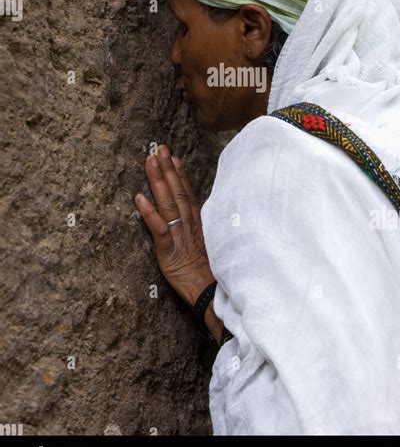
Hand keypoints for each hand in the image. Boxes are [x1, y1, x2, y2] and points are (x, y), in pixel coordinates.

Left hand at [134, 146, 215, 308]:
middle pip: (178, 193)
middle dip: (168, 169)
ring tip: (150, 161)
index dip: (180, 175)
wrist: (214, 298)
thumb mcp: (208, 253)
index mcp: (199, 227)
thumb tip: (197, 223)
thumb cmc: (212, 280)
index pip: (189, 195)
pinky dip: (149, 213)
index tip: (173, 157)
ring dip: (158, 181)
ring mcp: (180, 238)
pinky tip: (139, 198)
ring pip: (168, 204)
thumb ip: (201, 236)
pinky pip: (159, 229)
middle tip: (158, 148)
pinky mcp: (170, 253)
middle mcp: (190, 227)